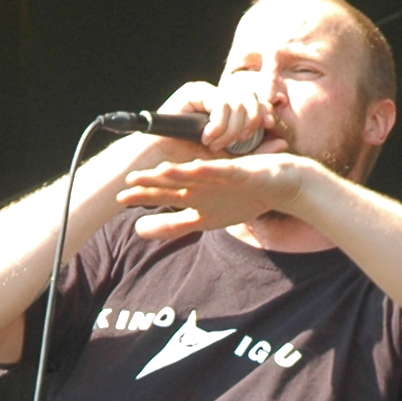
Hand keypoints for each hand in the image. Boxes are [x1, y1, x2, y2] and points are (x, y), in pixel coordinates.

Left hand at [117, 152, 305, 238]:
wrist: (281, 186)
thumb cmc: (242, 199)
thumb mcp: (203, 220)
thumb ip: (172, 225)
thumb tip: (137, 231)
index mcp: (193, 193)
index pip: (164, 194)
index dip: (144, 196)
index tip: (120, 199)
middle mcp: (203, 182)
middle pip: (175, 182)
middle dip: (154, 182)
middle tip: (129, 180)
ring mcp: (220, 175)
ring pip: (196, 173)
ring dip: (179, 172)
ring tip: (160, 171)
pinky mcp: (239, 170)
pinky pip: (223, 170)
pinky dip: (210, 170)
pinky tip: (198, 169)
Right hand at [155, 77, 277, 156]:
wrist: (160, 167)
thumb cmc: (194, 167)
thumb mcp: (231, 161)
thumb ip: (256, 152)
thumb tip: (283, 141)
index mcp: (231, 112)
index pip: (257, 103)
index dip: (266, 112)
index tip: (270, 127)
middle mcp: (220, 98)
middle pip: (251, 96)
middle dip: (252, 119)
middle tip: (243, 140)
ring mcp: (207, 93)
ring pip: (237, 99)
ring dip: (232, 126)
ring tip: (219, 145)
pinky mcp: (193, 92)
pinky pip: (219, 101)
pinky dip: (219, 122)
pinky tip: (208, 138)